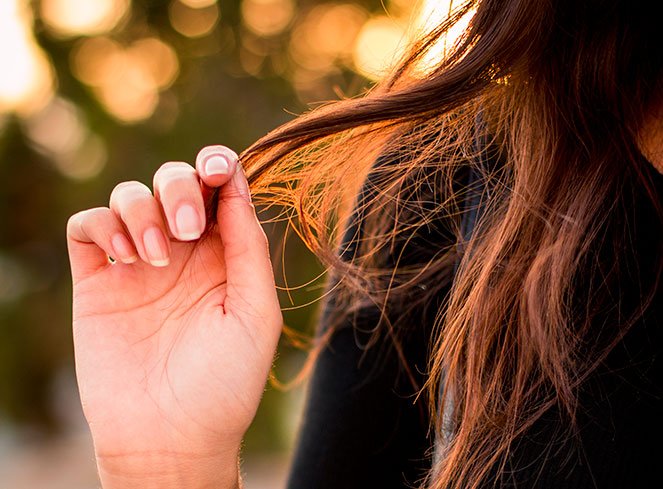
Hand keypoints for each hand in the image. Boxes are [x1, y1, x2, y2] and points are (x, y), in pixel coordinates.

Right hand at [66, 146, 281, 484]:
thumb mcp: (255, 312)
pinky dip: (103, 224)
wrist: (171, 436)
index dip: (218, 167)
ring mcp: (138, 265)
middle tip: (188, 231)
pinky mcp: (98, 282)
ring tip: (157, 258)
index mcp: (224, 255)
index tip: (217, 169)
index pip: (219, 191)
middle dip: (180, 188)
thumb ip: (248, 247)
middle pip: (175, 181)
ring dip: (143, 211)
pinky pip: (88, 225)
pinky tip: (125, 257)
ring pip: (130, 195)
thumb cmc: (225, 381)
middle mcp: (183, 253)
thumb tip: (236, 187)